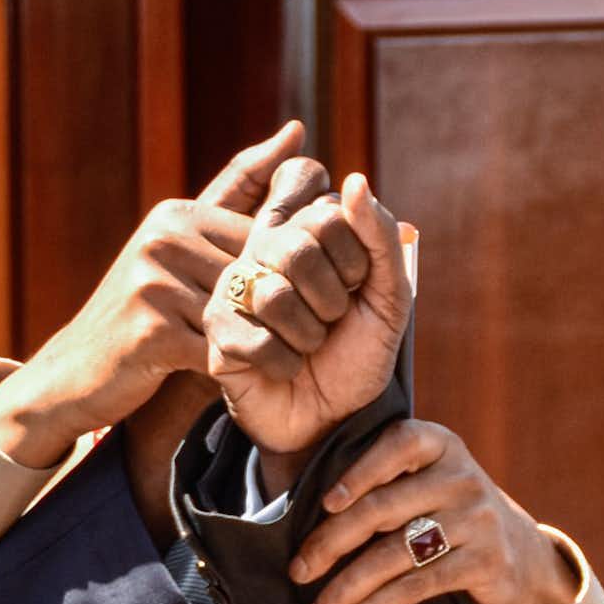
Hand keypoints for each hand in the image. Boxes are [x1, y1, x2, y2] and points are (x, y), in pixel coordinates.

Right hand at [0, 121, 306, 469]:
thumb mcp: (186, 248)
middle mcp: (164, 239)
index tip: (318, 295)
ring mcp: (153, 283)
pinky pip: (218, 350)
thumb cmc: (145, 311)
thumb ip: (240, 195)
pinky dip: (242, 368)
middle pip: (254, 273)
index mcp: (178, 214)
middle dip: (288, 305)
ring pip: (241, 316)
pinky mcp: (150, 331)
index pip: (261, 234)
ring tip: (294, 360)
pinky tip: (257, 380)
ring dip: (271, 341)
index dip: (293, 268)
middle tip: (320, 331)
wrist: (78, 371)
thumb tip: (297, 132)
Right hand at [203, 166, 409, 461]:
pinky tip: (283, 370)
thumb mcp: (388, 298)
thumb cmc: (355, 358)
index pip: (328, 213)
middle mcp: (262, 250)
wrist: (331, 422)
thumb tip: (353, 181)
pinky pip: (256, 340)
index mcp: (304, 231)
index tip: (356, 289)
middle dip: (332, 300)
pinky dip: (284, 364)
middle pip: (298, 247)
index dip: (356, 261)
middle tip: (330, 324)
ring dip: (308, 337)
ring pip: (275, 295)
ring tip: (305, 349)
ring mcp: (234, 289)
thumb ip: (380, 238)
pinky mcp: (216, 332)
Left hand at [287, 419, 578, 603]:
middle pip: (382, 508)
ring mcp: (476, 520)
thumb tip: (303, 516)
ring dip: (346, 588)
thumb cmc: (451, 520)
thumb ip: (385, 486)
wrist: (526, 560)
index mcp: (441, 446)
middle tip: (297, 572)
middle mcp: (461, 477)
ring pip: (394, 554)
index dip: (358, 472)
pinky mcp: (484, 563)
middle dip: (331, 543)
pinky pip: (416, 587)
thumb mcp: (429, 486)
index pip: (396, 445)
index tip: (324, 504)